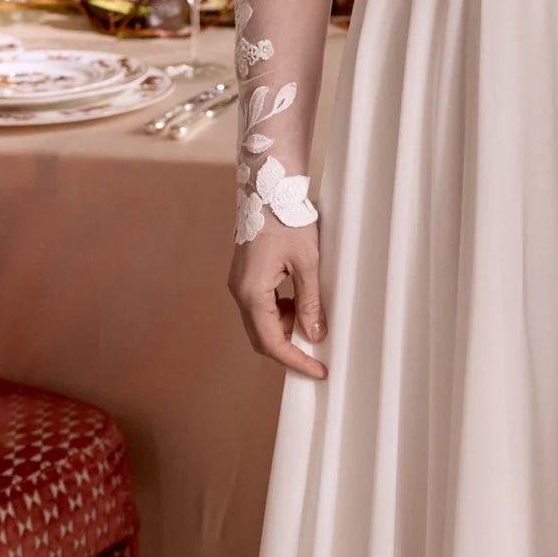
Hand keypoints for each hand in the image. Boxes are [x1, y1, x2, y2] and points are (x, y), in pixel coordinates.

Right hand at [228, 219, 328, 379]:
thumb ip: (309, 302)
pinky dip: (280, 312)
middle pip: (261, 337)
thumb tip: (315, 334)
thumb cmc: (286, 217)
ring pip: (260, 322)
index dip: (295, 360)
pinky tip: (298, 300)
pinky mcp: (245, 275)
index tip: (317, 370)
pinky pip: (260, 305)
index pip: (271, 342)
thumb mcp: (306, 262)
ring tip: (312, 319)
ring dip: (285, 329)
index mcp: (251, 292)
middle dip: (289, 350)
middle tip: (316, 357)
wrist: (268, 185)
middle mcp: (239, 291)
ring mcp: (239, 283)